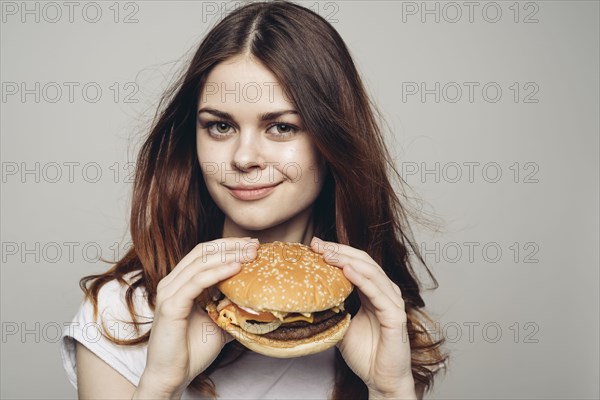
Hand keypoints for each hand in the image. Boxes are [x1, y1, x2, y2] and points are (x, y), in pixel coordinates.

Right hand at [137, 237, 258, 397]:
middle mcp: (172, 283)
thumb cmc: (191, 351)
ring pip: (200, 263)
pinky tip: (236, 268)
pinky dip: (218, 272)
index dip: (228, 245)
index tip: (252, 245)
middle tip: (255, 245)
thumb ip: (230, 307)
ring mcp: (169, 293)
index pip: (204, 253)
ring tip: (250, 254)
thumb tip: (256, 301)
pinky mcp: (171, 306)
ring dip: (228, 255)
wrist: (172, 376)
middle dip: (231, 245)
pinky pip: (196, 282)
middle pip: (203, 252)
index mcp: (180, 283)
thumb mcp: (218, 322)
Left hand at [311, 237, 416, 398]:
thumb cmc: (364, 354)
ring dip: (348, 260)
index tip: (314, 245)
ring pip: (371, 273)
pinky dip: (363, 280)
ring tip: (327, 254)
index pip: (356, 263)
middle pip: (363, 262)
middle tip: (316, 244)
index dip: (337, 252)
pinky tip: (348, 271)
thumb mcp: (341, 325)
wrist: (380, 379)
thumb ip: (332, 308)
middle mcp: (385, 293)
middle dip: (339, 251)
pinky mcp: (396, 316)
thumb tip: (306, 297)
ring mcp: (392, 303)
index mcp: (373, 292)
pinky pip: (378, 294)